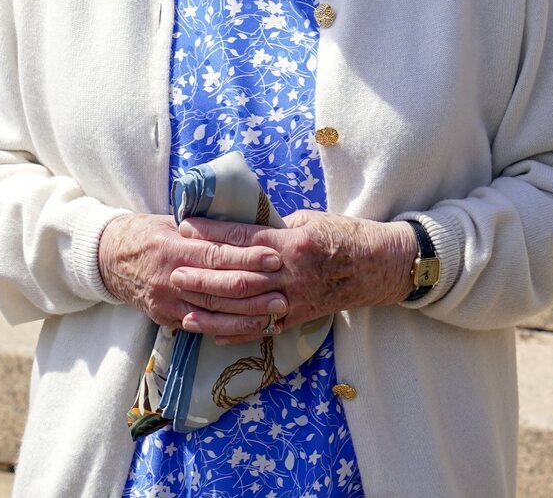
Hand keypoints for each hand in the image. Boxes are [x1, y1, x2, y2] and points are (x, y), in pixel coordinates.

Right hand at [97, 213, 287, 338]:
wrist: (108, 260)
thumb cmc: (147, 233)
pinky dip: (225, 329)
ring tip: (274, 314)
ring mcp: (168, 302)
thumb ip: (203, 228)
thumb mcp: (171, 222)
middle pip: (219, 287)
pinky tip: (246, 328)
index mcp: (174, 248)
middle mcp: (171, 277)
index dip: (247, 258)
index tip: (274, 257)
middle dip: (254, 290)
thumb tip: (243, 223)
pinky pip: (199, 326)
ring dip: (246, 315)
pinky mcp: (165, 317)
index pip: (217, 255)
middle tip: (283, 291)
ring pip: (213, 312)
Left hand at [172, 210, 415, 344]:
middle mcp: (289, 274)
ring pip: (245, 308)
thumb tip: (245, 226)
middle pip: (238, 277)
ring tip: (184, 306)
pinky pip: (262, 328)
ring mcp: (294, 300)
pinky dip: (236, 332)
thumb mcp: (309, 219)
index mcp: (291, 242)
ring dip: (211, 309)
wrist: (378, 265)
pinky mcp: (298, 318)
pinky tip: (212, 333)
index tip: (187, 228)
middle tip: (175, 271)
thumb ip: (276, 227)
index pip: (243, 239)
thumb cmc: (344, 234)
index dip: (213, 235)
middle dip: (203, 275)